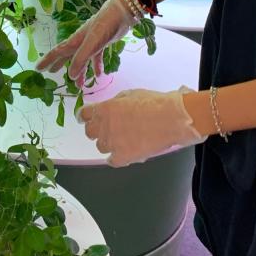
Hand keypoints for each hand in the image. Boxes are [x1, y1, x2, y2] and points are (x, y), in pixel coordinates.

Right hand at [36, 0, 134, 84]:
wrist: (121, 14)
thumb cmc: (104, 26)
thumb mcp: (91, 44)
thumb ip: (80, 59)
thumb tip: (70, 76)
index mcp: (75, 41)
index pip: (57, 52)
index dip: (47, 61)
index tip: (38, 69)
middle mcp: (80, 42)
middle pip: (67, 56)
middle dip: (59, 64)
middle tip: (51, 73)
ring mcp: (91, 42)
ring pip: (82, 60)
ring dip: (80, 72)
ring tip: (79, 85)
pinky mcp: (102, 43)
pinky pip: (96, 57)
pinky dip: (96, 66)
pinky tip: (100, 75)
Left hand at [78, 87, 202, 166]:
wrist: (171, 118)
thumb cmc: (155, 104)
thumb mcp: (130, 94)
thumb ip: (115, 103)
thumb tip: (110, 108)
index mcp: (104, 109)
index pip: (83, 114)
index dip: (85, 116)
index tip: (86, 118)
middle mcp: (104, 126)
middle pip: (89, 132)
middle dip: (97, 130)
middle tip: (107, 129)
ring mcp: (112, 143)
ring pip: (100, 146)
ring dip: (108, 143)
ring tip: (122, 139)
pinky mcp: (123, 157)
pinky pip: (111, 161)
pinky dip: (116, 157)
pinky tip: (123, 153)